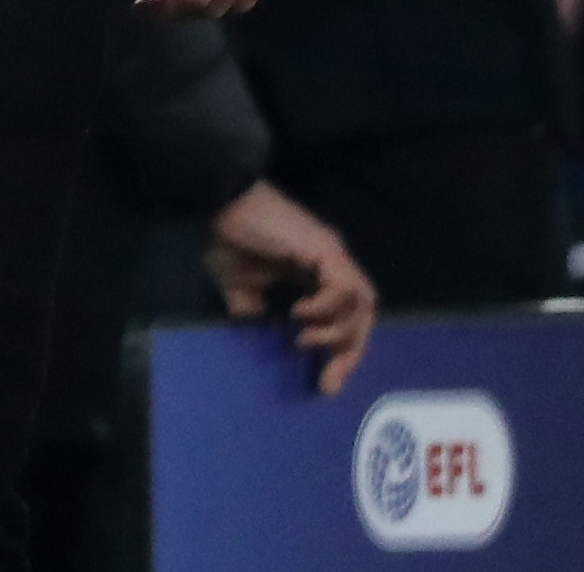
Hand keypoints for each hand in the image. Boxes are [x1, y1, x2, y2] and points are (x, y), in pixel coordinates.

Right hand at [202, 181, 378, 394]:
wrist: (219, 200)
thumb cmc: (228, 237)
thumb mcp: (238, 287)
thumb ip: (252, 312)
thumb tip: (259, 338)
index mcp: (317, 272)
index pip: (348, 316)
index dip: (342, 350)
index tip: (325, 382)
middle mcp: (333, 264)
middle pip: (365, 313)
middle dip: (350, 352)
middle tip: (328, 380)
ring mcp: (332, 255)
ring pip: (362, 303)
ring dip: (339, 332)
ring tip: (306, 340)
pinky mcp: (324, 250)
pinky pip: (344, 288)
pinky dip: (327, 308)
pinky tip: (298, 313)